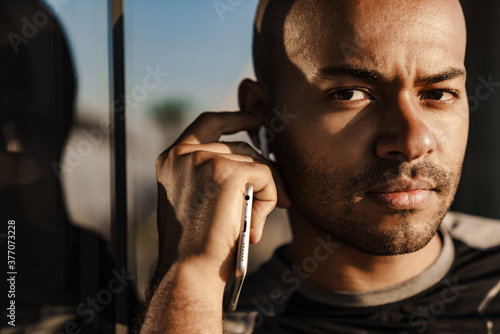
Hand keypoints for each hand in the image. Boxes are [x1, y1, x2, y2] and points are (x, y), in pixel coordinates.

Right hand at [155, 111, 290, 281]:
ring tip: (256, 222)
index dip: (234, 117)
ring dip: (265, 190)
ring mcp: (204, 159)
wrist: (189, 268)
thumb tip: (258, 168)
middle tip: (277, 198)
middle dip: (260, 170)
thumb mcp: (197, 199)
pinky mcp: (226, 171)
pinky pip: (264, 174)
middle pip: (238, 146)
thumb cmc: (195, 243)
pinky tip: (256, 221)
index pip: (207, 123)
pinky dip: (269, 196)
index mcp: (171, 159)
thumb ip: (215, 176)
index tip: (255, 118)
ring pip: (254, 163)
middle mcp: (183, 154)